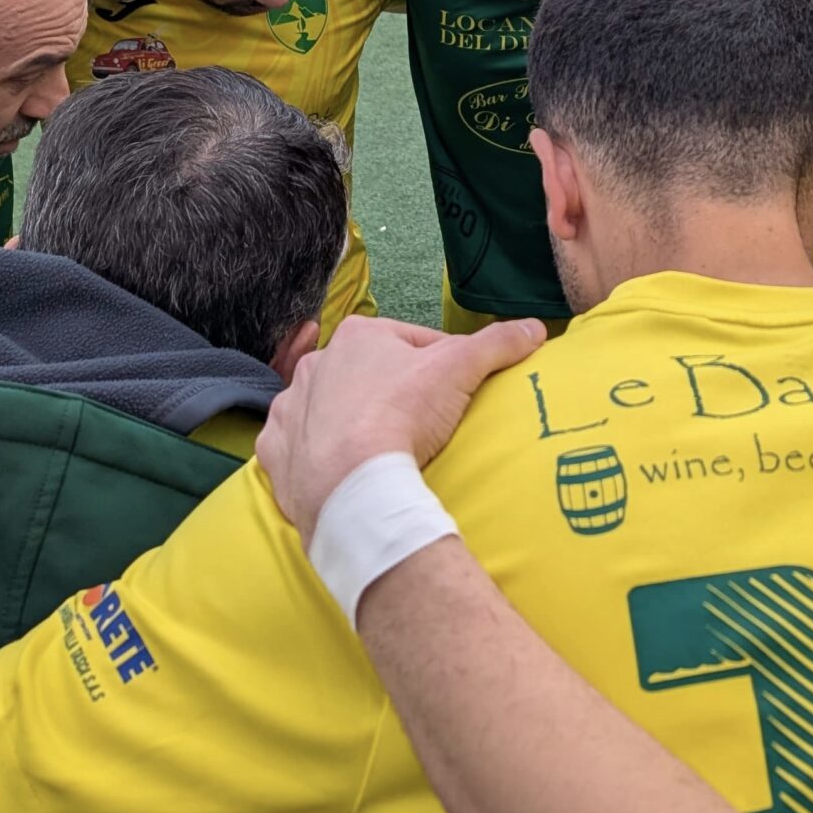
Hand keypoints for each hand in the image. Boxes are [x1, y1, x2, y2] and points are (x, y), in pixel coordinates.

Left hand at [257, 317, 544, 540]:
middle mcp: (317, 365)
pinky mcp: (276, 453)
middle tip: (423, 426)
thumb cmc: (403, 415)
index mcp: (359, 336)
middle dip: (392, 393)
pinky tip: (342, 470)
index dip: (441, 367)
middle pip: (368, 376)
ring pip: (329, 410)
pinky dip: (315, 456)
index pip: (413, 343)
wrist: (352, 484)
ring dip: (350, 423)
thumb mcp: (462, 369)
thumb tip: (535, 328)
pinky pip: (297, 448)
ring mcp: (292, 410)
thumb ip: (498, 343)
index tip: (457, 394)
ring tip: (382, 450)